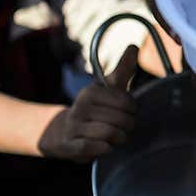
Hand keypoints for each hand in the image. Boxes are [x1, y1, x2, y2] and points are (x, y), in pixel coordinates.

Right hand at [39, 45, 138, 160]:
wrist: (61, 131)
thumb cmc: (93, 108)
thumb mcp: (106, 88)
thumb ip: (123, 69)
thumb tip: (134, 46)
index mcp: (92, 92)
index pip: (126, 103)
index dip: (132, 111)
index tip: (128, 112)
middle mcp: (81, 107)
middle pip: (120, 120)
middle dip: (127, 127)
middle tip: (124, 128)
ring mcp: (74, 126)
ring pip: (109, 134)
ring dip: (118, 140)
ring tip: (116, 138)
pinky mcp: (70, 145)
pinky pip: (90, 147)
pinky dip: (103, 148)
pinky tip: (106, 147)